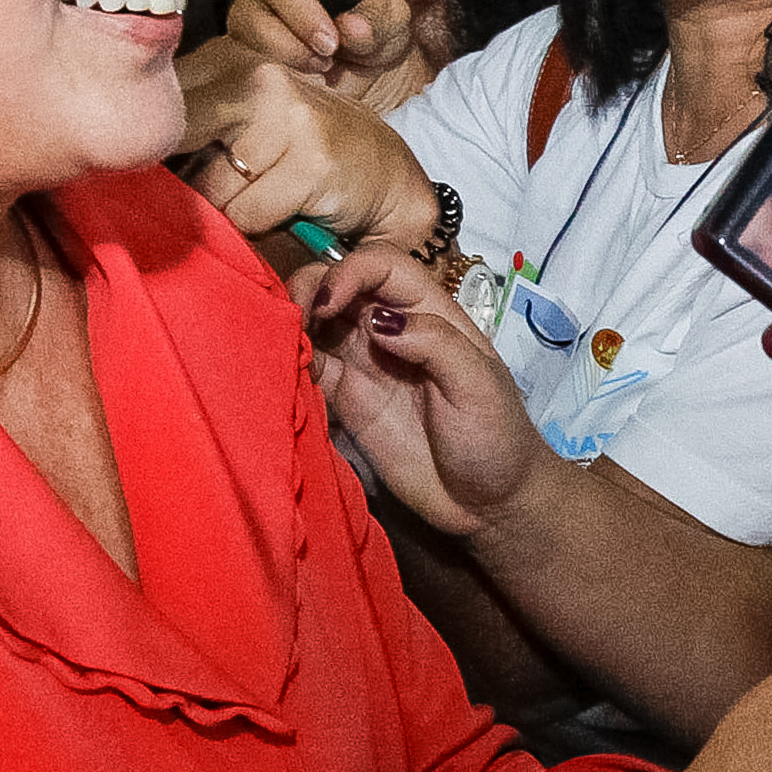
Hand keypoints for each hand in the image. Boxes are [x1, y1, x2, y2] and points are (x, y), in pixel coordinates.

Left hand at [174, 34, 439, 246]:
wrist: (388, 175)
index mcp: (234, 60)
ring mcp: (288, 117)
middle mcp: (258, 78)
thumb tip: (129, 151)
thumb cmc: (301, 152)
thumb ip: (193, 122)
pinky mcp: (312, 161)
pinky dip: (262, 225)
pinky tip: (291, 208)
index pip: (161, 103)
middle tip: (226, 183)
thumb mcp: (244, 119)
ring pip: (211, 190)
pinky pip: (249, 215)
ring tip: (267, 194)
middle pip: (176, 147)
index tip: (169, 164)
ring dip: (230, 207)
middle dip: (188, 178)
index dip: (152, 144)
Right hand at [228, 0, 428, 110]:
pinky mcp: (246, 63)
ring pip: (242, 47)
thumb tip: (351, 26)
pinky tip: (303, 87)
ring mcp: (251, 30)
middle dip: (290, 46)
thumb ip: (376, 16)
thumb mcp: (390, 17)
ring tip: (319, 75)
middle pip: (251, 15)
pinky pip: (242, 74)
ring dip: (281, 67)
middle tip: (325, 63)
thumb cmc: (374, 27)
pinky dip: (273, 85)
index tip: (331, 43)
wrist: (369, 66)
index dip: (305, 14)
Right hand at [297, 246, 538, 537]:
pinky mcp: (345, 401)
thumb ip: (435, 344)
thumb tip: (380, 321)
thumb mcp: (479, 386)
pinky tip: (278, 368)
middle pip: (340, 286)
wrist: (487, 503)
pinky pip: (309, 369)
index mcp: (429, 313)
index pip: (382, 267)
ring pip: (317, 323)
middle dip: (309, 289)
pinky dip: (289, 362)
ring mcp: (364, 364)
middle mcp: (391, 330)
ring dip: (292, 321)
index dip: (350, 272)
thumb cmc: (496, 438)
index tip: (327, 303)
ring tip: (275, 340)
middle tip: (290, 317)